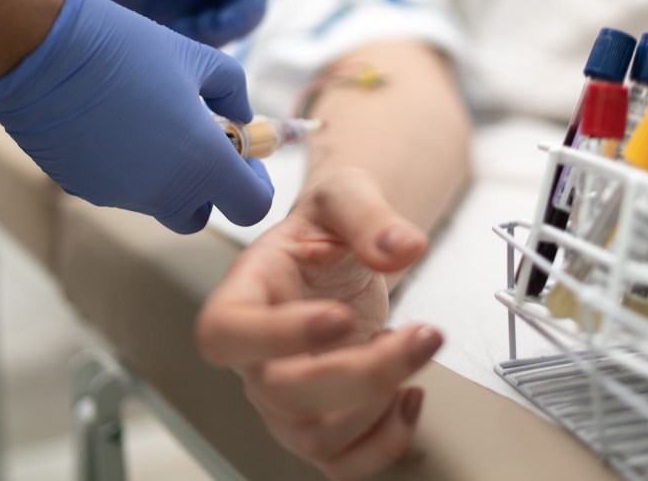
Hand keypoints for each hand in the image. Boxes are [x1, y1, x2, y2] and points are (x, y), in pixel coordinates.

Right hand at [0, 0, 272, 232]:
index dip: (255, 184)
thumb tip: (241, 116)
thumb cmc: (126, 48)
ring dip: (168, 176)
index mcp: (202, 163)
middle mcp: (163, 191)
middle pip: (201, 215)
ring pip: (159, 202)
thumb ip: (234, 94)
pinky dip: (129, 169)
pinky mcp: (83, 189)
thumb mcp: (200, 59)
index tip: (245, 156)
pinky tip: (115, 125)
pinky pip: (120, 189)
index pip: (252, 207)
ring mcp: (119, 195)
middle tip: (202, 144)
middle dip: (208, 190)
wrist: (41, 50)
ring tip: (153, 122)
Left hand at [6, 0, 272, 46]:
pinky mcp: (169, 22)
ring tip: (172, 36)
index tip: (216, 21)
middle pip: (248, 12)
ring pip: (225, 33)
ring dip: (209, 42)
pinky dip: (188, 52)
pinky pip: (195, 46)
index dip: (247, 6)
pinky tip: (161, 48)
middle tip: (195, 34)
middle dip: (230, 27)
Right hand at [197, 170, 441, 479]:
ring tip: (416, 348)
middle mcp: (257, 355)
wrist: (342, 252)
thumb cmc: (328, 228)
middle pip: (281, 392)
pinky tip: (412, 396)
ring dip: (380, 405)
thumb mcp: (346, 194)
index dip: (275, 336)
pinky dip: (385, 444)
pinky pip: (340, 462)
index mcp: (247, 293)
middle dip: (363, 372)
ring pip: (314, 434)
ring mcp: (286, 396)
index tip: (339, 317)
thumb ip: (369, 215)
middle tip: (420, 335)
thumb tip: (401, 247)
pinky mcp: (322, 420)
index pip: (226, 333)